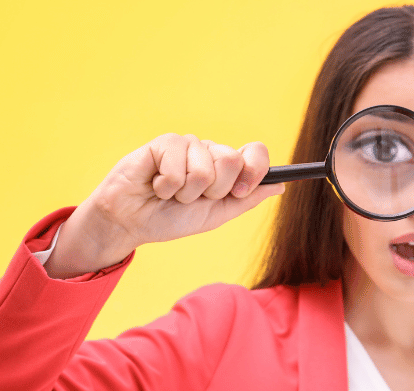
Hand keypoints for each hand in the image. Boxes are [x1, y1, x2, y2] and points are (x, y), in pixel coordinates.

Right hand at [45, 134, 283, 277]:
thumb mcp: (216, 215)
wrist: (133, 223)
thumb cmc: (171, 218)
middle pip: (232, 160)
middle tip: (192, 198)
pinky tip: (156, 184)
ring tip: (170, 193)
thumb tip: (281, 185)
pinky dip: (166, 186)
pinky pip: (177, 166)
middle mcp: (209, 152)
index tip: (238, 192)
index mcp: (226, 167)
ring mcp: (188, 145)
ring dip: (186, 192)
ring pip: (205, 167)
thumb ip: (246, 199)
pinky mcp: (164, 143)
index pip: (255, 153)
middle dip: (212, 190)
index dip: (254, 171)